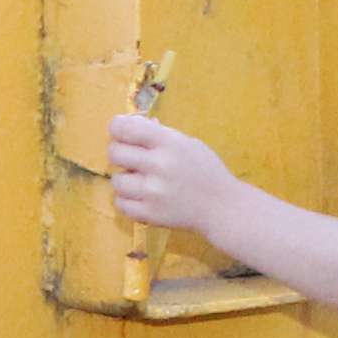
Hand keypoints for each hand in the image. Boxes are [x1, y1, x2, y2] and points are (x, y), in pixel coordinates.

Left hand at [103, 109, 228, 232]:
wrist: (222, 206)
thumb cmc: (205, 170)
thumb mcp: (187, 143)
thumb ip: (158, 133)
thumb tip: (129, 123)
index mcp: (169, 142)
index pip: (125, 129)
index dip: (117, 128)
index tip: (119, 132)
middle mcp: (159, 165)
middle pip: (115, 153)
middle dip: (121, 154)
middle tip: (132, 159)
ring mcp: (153, 192)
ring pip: (116, 180)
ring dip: (125, 179)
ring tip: (140, 181)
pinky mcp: (150, 214)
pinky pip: (120, 203)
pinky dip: (127, 200)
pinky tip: (141, 196)